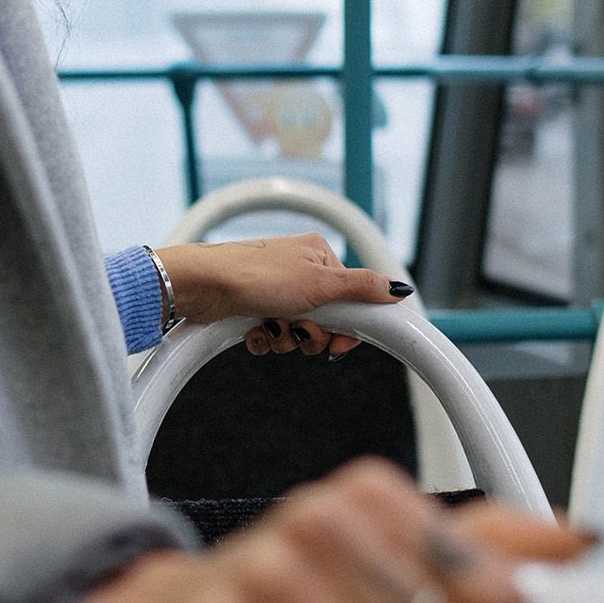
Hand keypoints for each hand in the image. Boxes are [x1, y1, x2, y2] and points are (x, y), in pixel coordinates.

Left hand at [153, 234, 411, 359]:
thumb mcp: (321, 283)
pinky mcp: (252, 306)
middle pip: (325, 318)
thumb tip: (400, 290)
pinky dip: (265, 339)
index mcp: (320, 256)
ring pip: (297, 330)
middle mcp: (298, 269)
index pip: (351, 299)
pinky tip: (255, 332)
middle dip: (311, 334)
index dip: (347, 329)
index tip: (339, 347)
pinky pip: (272, 333)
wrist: (203, 285)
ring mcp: (274, 289)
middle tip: (299, 331)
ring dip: (286, 339)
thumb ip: (363, 289)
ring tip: (271, 328)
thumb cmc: (257, 276)